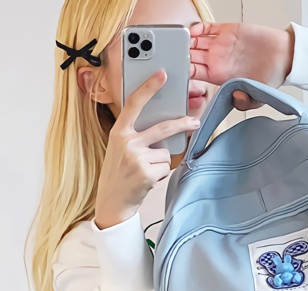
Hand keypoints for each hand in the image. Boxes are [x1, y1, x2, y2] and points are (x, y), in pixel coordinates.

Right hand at [94, 70, 200, 228]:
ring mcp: (136, 158)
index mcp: (119, 131)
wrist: (112, 200)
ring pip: (166, 153)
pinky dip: (160, 175)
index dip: (149, 88)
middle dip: (181, 124)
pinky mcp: (146, 173)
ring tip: (145, 170)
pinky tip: (147, 180)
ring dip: (161, 163)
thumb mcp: (120, 148)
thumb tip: (166, 127)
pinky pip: (166, 168)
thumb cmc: (119, 172)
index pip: (134, 104)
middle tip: (195, 121)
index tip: (162, 74)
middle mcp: (126, 142)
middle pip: (162, 129)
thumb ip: (136, 135)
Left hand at [189, 23, 294, 110]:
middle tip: (174, 53)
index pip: (196, 74)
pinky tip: (193, 30)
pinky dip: (198, 27)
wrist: (285, 56)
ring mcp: (221, 44)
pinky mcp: (228, 30)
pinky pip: (207, 27)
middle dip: (182, 55)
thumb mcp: (257, 98)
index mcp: (221, 76)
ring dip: (187, 41)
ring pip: (197, 41)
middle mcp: (218, 60)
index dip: (186, 71)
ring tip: (180, 41)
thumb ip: (244, 102)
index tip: (180, 69)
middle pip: (192, 56)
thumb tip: (234, 96)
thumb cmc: (271, 77)